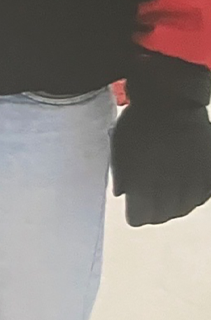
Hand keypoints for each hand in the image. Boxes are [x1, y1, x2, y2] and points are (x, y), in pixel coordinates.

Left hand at [111, 52, 210, 225]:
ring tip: (168, 187)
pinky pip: (202, 195)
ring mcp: (192, 182)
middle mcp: (169, 190)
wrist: (170, 100)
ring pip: (183, 208)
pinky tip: (185, 181)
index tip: (134, 202)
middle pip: (162, 217)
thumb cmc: (138, 123)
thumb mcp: (118, 149)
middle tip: (150, 196)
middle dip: (153, 209)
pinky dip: (194, 192)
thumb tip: (122, 194)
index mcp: (142, 186)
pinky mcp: (208, 173)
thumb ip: (120, 176)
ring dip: (174, 202)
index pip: (138, 219)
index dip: (134, 211)